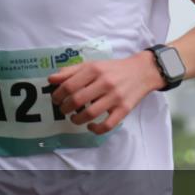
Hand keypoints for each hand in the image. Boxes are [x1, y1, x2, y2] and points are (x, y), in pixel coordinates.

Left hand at [47, 51, 162, 134]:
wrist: (142, 71)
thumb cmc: (114, 69)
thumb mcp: (93, 65)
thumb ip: (71, 71)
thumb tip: (51, 79)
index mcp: (95, 70)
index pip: (69, 85)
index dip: (58, 95)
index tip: (57, 99)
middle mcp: (105, 83)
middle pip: (77, 100)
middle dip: (65, 108)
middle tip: (64, 110)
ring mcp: (115, 97)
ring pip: (90, 114)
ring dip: (77, 119)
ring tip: (74, 118)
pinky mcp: (124, 109)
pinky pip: (107, 125)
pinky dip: (95, 129)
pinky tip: (90, 126)